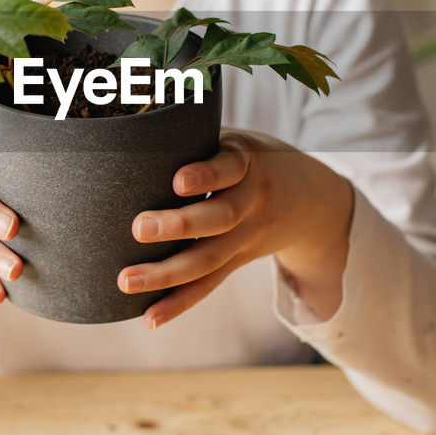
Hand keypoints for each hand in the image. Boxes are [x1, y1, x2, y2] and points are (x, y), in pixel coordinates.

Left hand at [118, 130, 353, 328]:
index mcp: (248, 162)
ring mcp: (246, 237)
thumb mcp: (232, 136)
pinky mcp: (237, 262)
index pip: (229, 167)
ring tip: (126, 281)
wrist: (309, 199)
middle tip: (138, 227)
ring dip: (167, 273)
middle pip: (219, 218)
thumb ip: (191, 133)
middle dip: (179, 225)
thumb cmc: (246, 156)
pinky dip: (179, 303)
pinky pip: (209, 285)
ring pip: (209, 259)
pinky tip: (149, 318)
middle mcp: (251, 201)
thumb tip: (125, 116)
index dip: (206, 175)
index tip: (177, 180)